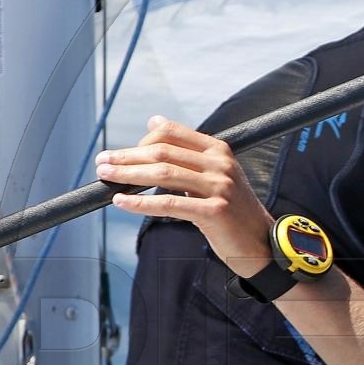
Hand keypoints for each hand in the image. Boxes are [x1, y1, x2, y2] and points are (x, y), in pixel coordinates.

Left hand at [96, 117, 274, 275]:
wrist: (261, 243)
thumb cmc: (232, 211)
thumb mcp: (214, 175)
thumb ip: (186, 151)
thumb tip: (153, 121)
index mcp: (218, 150)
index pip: (170, 132)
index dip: (140, 141)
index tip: (118, 153)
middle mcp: (219, 164)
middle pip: (162, 152)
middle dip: (127, 157)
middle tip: (102, 163)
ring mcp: (219, 187)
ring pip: (162, 174)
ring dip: (128, 175)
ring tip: (106, 178)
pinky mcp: (214, 212)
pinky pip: (169, 204)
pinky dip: (141, 203)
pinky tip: (122, 203)